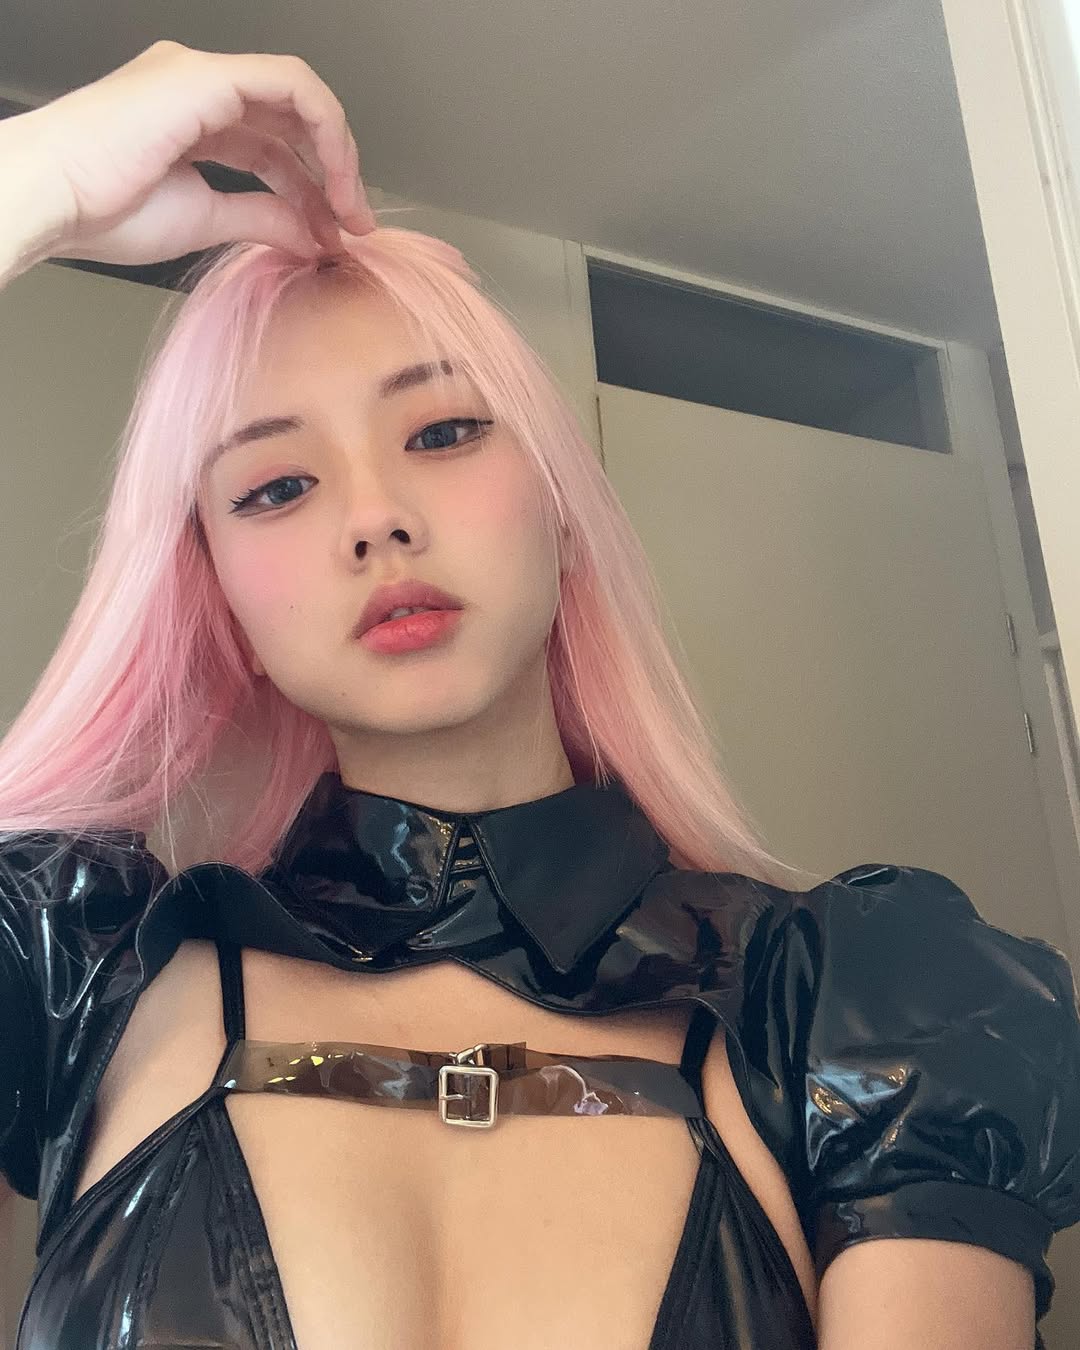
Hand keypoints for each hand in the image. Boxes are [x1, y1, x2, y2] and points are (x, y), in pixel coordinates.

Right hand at [2, 39, 375, 268]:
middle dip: (335, 173)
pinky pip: (292, 87)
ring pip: (300, 99)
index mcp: (193, 117)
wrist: (51, 197)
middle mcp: (201, 89)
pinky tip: (336, 179)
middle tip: (356, 225)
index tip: (335, 233)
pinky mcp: (208, 77)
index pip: (273, 145)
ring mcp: (205, 76)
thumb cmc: (100, 209)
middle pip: (293, 122)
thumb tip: (309, 235)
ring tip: (350, 212)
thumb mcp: (204, 219)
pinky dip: (326, 130)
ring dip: (337, 156)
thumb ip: (260, 219)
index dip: (313, 188)